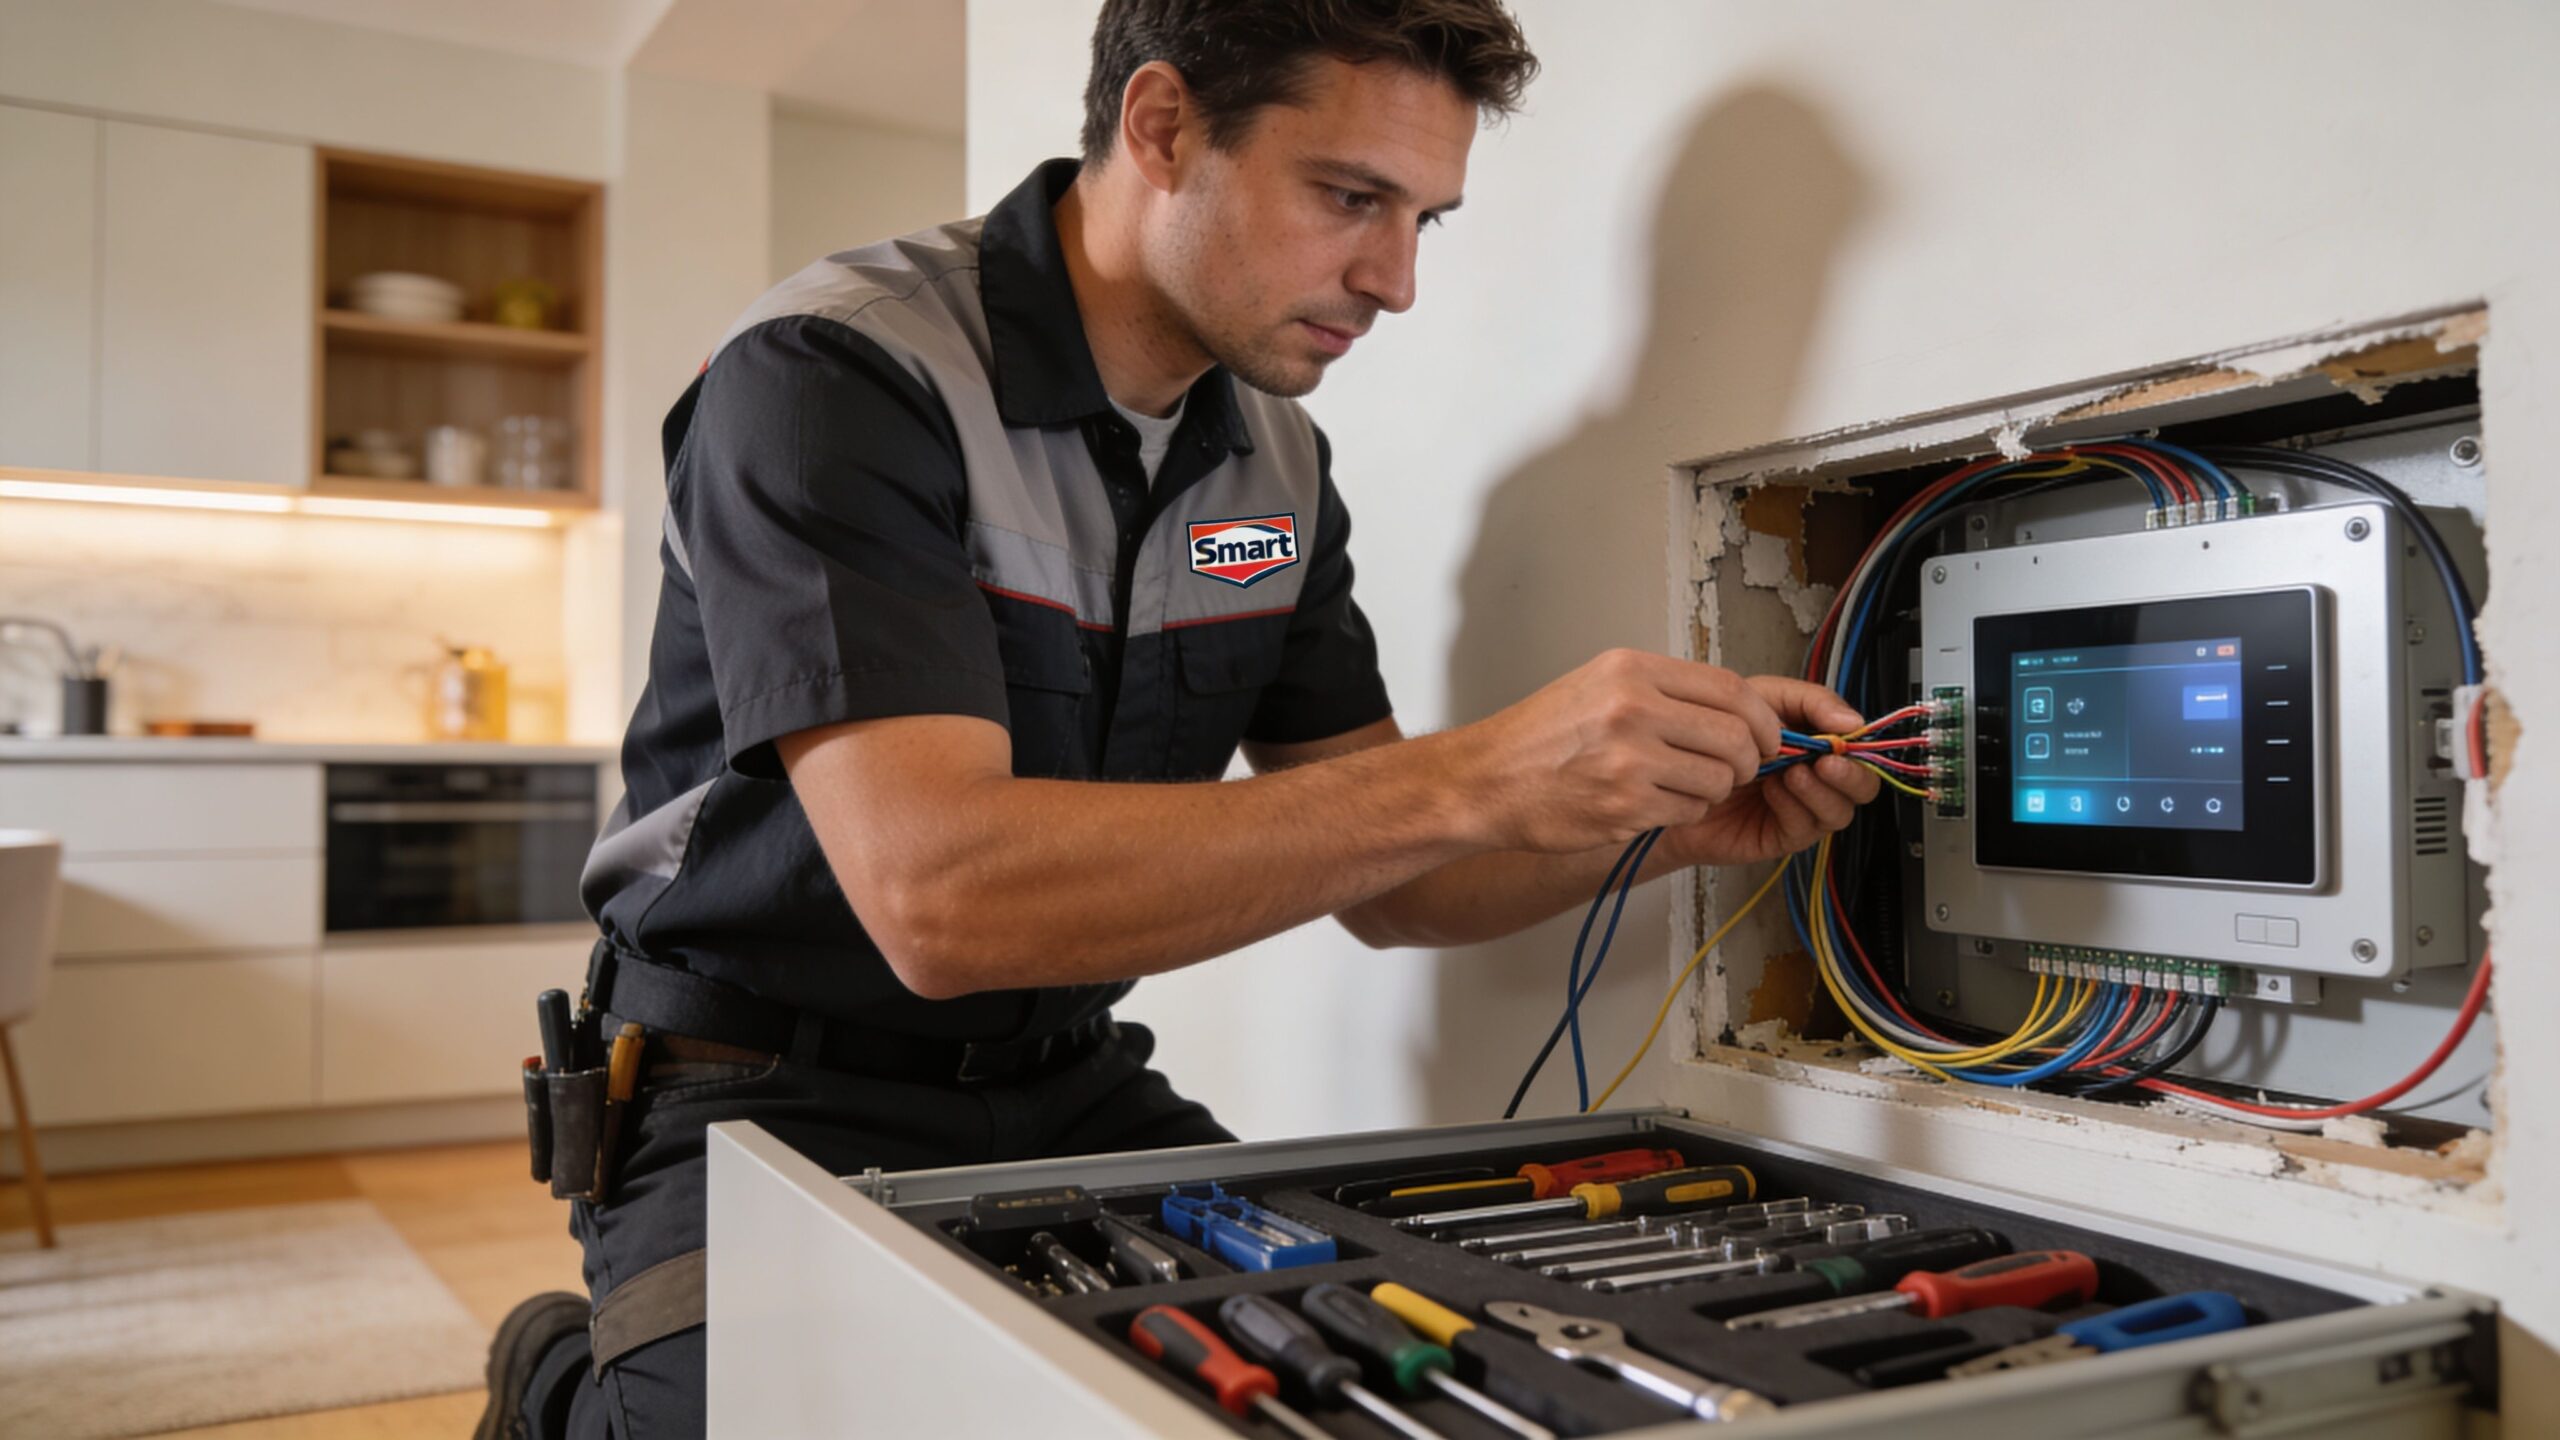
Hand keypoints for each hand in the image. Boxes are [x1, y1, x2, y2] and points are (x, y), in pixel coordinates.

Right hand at [1457, 649, 1782, 853]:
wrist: (1487, 780)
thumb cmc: (1540, 736)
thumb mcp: (1599, 684)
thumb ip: (1663, 690)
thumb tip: (1732, 707)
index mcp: (1631, 671)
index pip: (1729, 688)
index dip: (1761, 718)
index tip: (1765, 735)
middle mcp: (1633, 709)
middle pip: (1735, 736)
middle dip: (1749, 759)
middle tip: (1737, 769)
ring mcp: (1629, 761)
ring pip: (1718, 779)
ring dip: (1712, 789)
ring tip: (1681, 786)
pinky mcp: (1625, 807)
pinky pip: (1688, 811)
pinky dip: (1682, 811)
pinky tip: (1652, 803)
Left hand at [1658, 676, 1883, 868]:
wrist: (1672, 775)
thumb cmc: (1712, 736)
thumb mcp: (1760, 699)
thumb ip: (1809, 701)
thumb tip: (1852, 721)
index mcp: (1816, 741)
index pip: (1859, 745)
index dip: (1859, 741)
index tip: (1844, 732)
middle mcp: (1815, 776)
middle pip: (1862, 784)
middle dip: (1850, 773)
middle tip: (1827, 762)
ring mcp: (1802, 807)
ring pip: (1840, 810)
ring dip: (1821, 790)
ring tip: (1793, 773)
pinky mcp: (1783, 834)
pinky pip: (1807, 827)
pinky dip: (1796, 806)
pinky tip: (1774, 790)